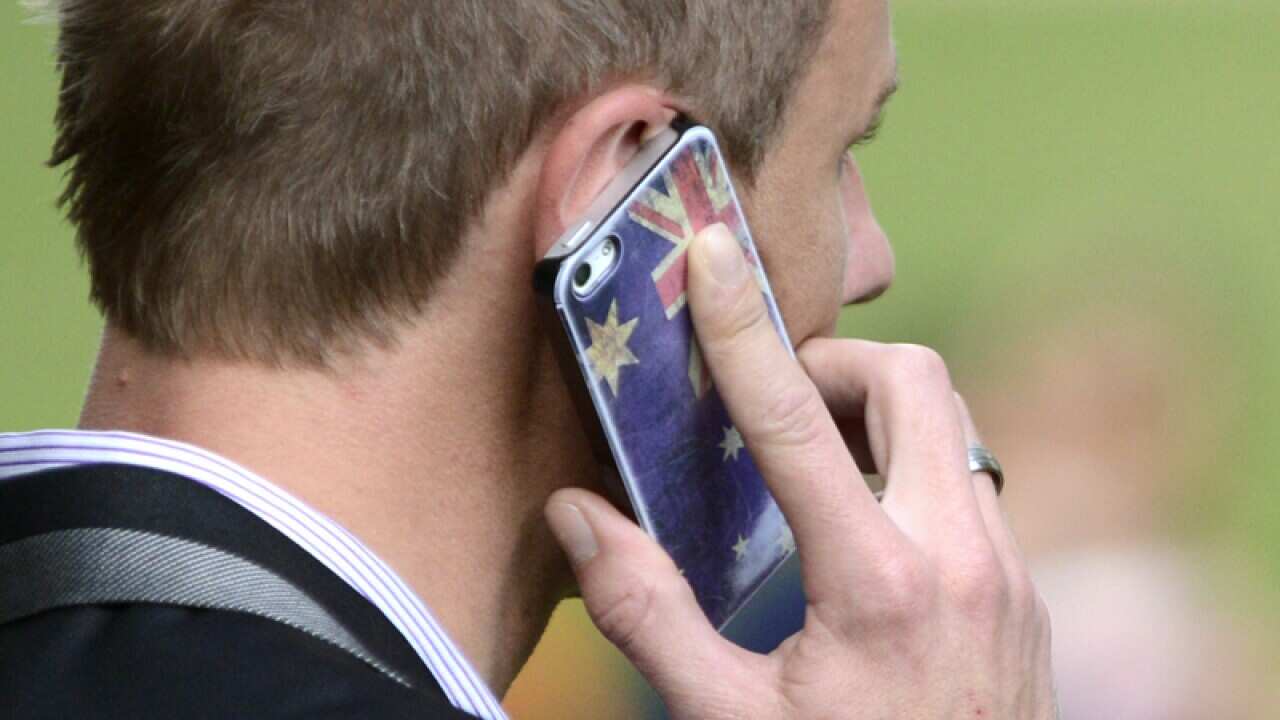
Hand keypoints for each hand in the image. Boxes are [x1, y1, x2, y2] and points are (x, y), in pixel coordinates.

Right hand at [545, 223, 1056, 718]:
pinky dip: (915, 470)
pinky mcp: (1025, 591)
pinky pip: (975, 482)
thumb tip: (576, 516)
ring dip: (881, 416)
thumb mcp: (727, 718)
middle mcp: (959, 557)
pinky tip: (869, 533)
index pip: (794, 418)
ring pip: (955, 424)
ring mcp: (1008, 571)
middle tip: (779, 408)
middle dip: (837, 364)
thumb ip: (645, 613)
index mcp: (874, 582)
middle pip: (914, 379)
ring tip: (818, 466)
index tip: (713, 256)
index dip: (742, 327)